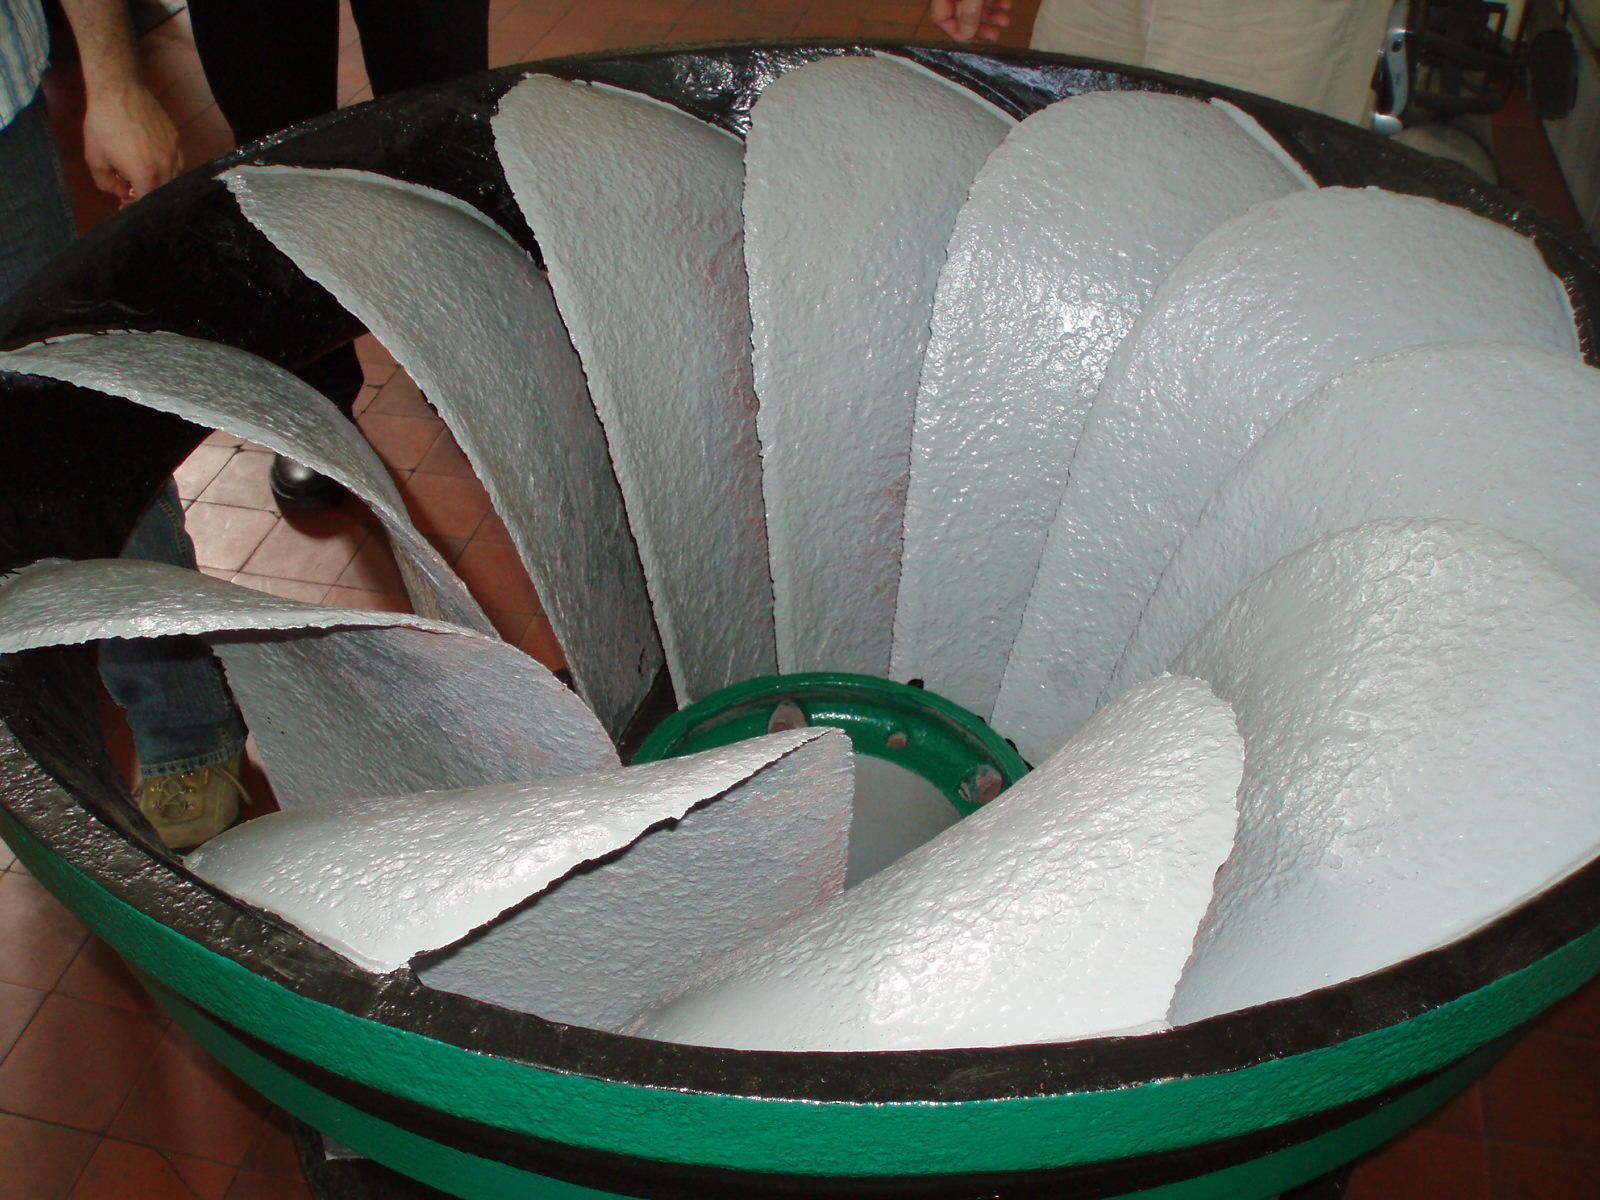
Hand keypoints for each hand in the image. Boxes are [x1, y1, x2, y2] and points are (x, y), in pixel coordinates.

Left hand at [82, 81, 182, 203]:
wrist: (118, 90)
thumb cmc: (103, 124)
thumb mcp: (95, 158)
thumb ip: (108, 184)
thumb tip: (121, 192)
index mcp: (147, 175)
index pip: (146, 202)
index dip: (134, 207)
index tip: (124, 206)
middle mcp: (167, 167)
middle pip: (162, 193)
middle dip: (146, 195)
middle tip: (130, 190)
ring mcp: (175, 152)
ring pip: (172, 179)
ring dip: (157, 182)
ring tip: (141, 174)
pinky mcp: (176, 139)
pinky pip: (175, 161)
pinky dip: (164, 167)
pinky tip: (149, 159)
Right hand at [930, 0, 1012, 41]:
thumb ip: (969, 13)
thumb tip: (967, 34)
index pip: (941, 17)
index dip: (957, 32)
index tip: (974, 40)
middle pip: (961, 13)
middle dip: (980, 25)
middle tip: (994, 35)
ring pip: (975, 4)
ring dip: (991, 15)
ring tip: (1004, 20)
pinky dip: (996, 1)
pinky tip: (1006, 5)